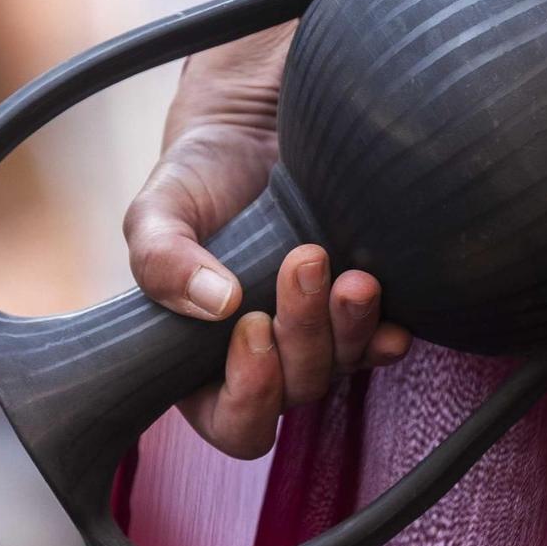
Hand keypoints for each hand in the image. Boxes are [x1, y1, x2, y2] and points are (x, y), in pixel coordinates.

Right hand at [122, 0, 409, 458]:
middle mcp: (268, 359)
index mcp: (203, 362)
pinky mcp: (362, 308)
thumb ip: (161, 259)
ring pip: (343, 369)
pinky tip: (389, 309)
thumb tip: (216, 304)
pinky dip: (388, 333)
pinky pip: (384, 344)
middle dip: (302, 337)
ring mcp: (319, 336)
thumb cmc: (197, 177)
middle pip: (296, 395)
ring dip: (348, 328)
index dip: (248, 395)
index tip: (250, 327)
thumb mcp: (157, 210)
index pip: (232, 423)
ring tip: (351, 273)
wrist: (258, 123)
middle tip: (302, 260)